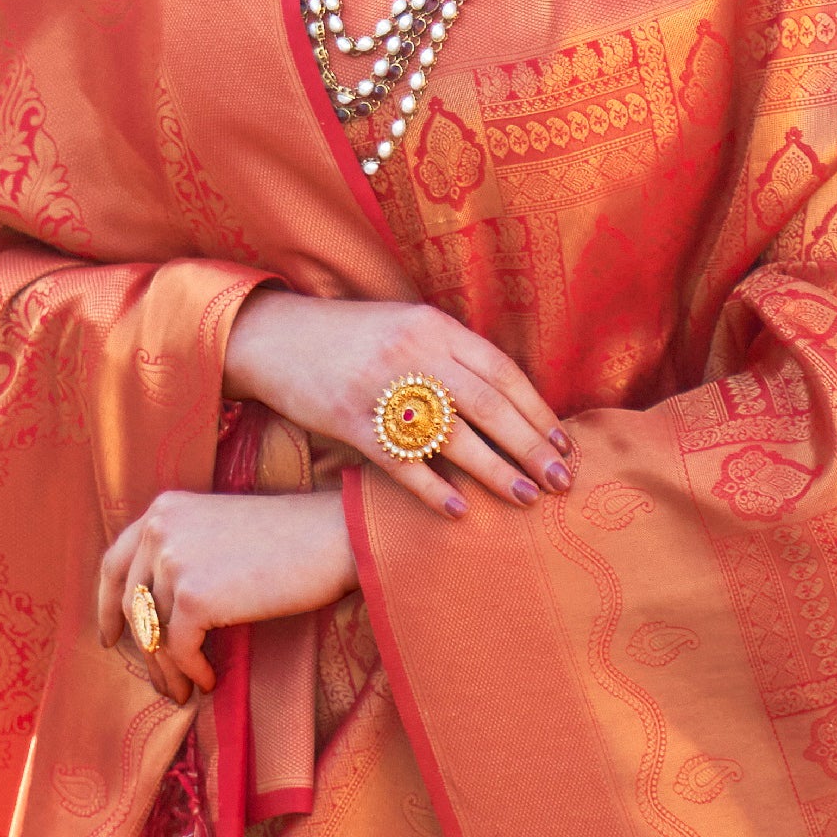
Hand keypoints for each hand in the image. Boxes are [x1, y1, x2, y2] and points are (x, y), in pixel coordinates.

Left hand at [96, 486, 357, 702]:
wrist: (334, 536)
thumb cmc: (289, 538)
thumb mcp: (219, 530)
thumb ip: (183, 553)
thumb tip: (158, 613)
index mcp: (162, 509)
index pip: (114, 562)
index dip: (106, 605)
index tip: (110, 637)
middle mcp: (158, 529)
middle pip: (131, 605)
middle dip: (142, 650)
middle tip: (160, 682)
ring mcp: (173, 561)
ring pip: (153, 633)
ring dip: (168, 670)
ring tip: (186, 692)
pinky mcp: (194, 597)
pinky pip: (180, 649)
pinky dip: (193, 671)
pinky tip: (211, 681)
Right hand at [220, 290, 568, 520]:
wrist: (273, 335)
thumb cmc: (348, 338)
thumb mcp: (404, 328)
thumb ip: (450, 355)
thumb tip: (507, 400)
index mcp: (432, 325)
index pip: (501, 371)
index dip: (537, 410)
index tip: (563, 444)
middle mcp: (412, 351)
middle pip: (488, 404)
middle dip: (530, 446)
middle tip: (561, 481)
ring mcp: (380, 385)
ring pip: (453, 434)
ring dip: (495, 471)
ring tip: (526, 499)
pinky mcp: (349, 418)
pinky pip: (402, 461)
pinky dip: (434, 488)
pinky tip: (461, 511)